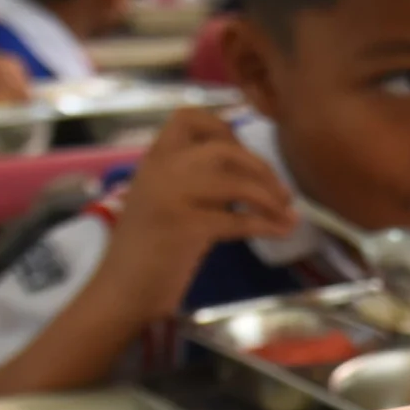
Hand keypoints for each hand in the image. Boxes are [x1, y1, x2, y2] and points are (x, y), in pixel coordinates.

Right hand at [95, 108, 299, 319]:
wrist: (121, 292)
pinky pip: (239, 219)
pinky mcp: (186, 228)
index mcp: (154, 160)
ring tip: (287, 214)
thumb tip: (247, 172)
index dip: (224, 129)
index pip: (187, 118)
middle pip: (224, 148)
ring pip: (237, 181)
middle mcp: (161, 171)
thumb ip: (194, 180)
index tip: (246, 154)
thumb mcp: (165, 201)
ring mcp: (172, 197)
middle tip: (281, 192)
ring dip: (270, 197)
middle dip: (261, 167)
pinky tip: (280, 231)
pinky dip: (266, 224)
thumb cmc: (146, 252)